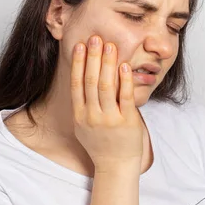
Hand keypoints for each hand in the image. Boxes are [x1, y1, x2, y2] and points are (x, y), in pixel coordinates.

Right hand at [70, 35, 144, 171]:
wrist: (116, 166)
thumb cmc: (100, 145)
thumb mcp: (83, 126)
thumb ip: (82, 105)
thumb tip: (79, 81)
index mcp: (80, 116)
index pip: (77, 84)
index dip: (78, 64)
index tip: (80, 46)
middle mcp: (92, 116)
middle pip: (91, 81)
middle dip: (93, 58)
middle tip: (95, 38)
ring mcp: (109, 119)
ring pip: (107, 86)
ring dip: (108, 63)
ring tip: (110, 46)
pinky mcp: (127, 121)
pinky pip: (125, 97)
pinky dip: (125, 80)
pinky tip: (125, 65)